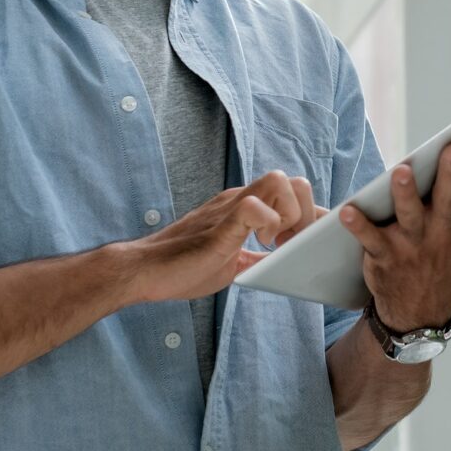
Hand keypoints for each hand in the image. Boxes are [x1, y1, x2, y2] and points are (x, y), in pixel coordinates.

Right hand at [122, 171, 322, 303]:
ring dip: (288, 214)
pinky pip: (255, 206)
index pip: (290, 193)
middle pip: (292, 180)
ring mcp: (230, 206)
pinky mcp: (221, 223)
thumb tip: (274, 265)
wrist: (144, 270)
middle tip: (289, 244)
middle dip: (304, 214)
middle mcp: (240, 198)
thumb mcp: (230, 263)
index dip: (306, 218)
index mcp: (244, 206)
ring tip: (273, 242)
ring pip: (279, 182)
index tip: (298, 245)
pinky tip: (259, 245)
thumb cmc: (181, 266)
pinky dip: (269, 224)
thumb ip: (252, 256)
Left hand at [339, 136, 450, 329]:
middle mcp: (442, 232)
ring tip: (401, 171)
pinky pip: (369, 239)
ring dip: (405, 194)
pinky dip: (357, 226)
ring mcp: (412, 245)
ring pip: (409, 216)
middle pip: (449, 199)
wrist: (421, 313)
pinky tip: (346, 210)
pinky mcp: (383, 256)